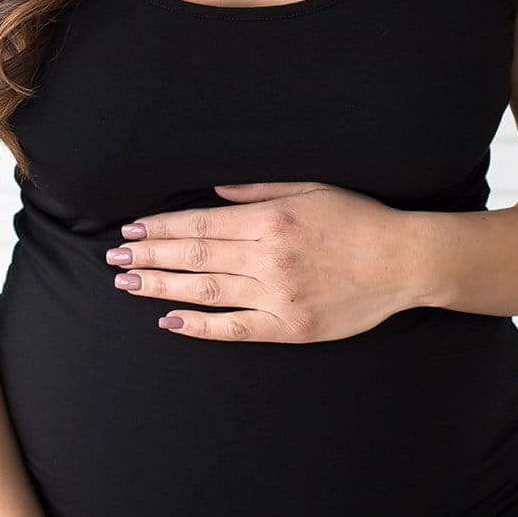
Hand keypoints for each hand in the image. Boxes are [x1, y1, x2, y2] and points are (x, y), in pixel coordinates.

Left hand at [106, 180, 424, 342]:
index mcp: (270, 220)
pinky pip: (235, 329)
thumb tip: (212, 192)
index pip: (200, 224)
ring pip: (206, 291)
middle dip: (150, 256)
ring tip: (128, 285)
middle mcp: (268, 258)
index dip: (161, 228)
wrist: (403, 262)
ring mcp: (278, 296)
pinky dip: (200, 326)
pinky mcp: (290, 327)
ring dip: (162, 287)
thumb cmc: (358, 218)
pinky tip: (169, 321)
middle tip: (115, 259)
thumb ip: (258, 189)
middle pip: (195, 256)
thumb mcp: (309, 188)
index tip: (131, 230)